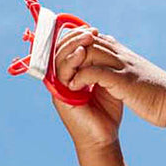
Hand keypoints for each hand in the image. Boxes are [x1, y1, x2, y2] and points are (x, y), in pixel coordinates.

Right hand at [50, 27, 124, 152]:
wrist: (105, 137)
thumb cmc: (107, 110)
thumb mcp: (106, 81)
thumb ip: (100, 64)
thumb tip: (103, 39)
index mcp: (72, 74)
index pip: (67, 49)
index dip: (76, 36)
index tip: (92, 29)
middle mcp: (62, 79)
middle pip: (59, 50)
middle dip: (73, 38)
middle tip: (90, 31)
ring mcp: (59, 87)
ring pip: (57, 59)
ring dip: (71, 46)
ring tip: (86, 38)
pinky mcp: (60, 96)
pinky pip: (60, 74)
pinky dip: (70, 62)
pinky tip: (81, 53)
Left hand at [54, 28, 165, 129]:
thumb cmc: (156, 93)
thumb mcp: (136, 75)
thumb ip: (121, 67)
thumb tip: (109, 68)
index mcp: (123, 52)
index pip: (93, 36)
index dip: (75, 40)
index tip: (61, 49)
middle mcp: (121, 54)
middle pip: (87, 39)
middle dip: (68, 48)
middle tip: (54, 61)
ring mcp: (122, 65)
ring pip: (88, 51)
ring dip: (72, 61)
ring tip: (61, 74)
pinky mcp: (122, 80)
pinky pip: (95, 72)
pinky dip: (81, 77)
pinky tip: (73, 86)